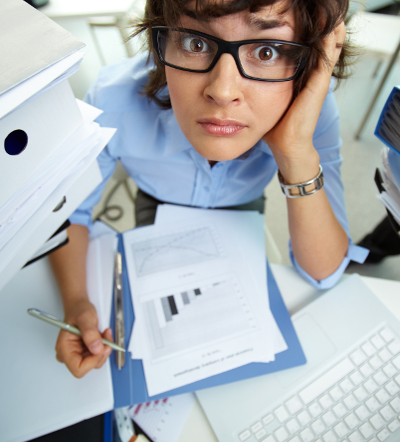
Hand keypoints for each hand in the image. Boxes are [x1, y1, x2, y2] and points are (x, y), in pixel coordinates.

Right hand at [55, 299, 111, 377]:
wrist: (79, 306)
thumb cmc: (78, 310)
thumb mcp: (85, 317)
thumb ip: (90, 333)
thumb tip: (97, 348)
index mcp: (64, 349)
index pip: (78, 369)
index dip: (93, 361)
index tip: (102, 347)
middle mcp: (69, 355)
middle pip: (88, 367)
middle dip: (101, 353)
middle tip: (106, 337)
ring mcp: (77, 354)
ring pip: (96, 362)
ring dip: (104, 348)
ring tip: (105, 334)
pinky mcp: (85, 352)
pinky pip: (98, 355)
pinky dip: (104, 346)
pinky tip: (103, 336)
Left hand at [263, 21, 345, 181]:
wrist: (287, 145)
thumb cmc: (276, 127)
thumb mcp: (265, 101)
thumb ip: (257, 89)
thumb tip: (238, 82)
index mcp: (300, 78)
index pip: (304, 47)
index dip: (301, 31)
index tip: (293, 15)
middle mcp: (311, 75)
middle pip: (320, 41)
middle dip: (316, 23)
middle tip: (314, 7)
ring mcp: (317, 79)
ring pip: (329, 44)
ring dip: (326, 25)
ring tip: (322, 9)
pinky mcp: (319, 84)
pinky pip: (328, 55)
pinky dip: (329, 38)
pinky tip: (327, 24)